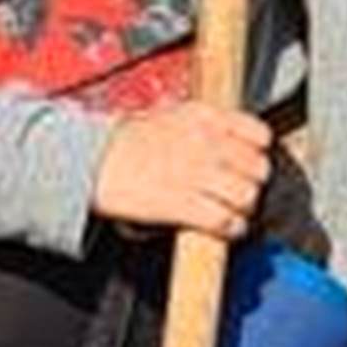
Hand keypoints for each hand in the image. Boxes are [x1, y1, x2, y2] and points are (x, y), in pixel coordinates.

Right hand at [91, 101, 272, 240]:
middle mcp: (205, 143)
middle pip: (258, 169)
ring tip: (231, 212)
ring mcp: (196, 174)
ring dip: (243, 209)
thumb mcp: (166, 117)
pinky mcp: (183, 204)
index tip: (248, 162)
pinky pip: (225, 221)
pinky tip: (223, 229)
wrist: (88, 162)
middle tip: (239, 191)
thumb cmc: (121, 142)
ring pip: (247, 196)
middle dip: (252, 184)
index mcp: (203, 117)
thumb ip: (201, 127)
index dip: (258, 153)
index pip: (259, 135)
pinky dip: (230, 229)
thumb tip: (225, 142)